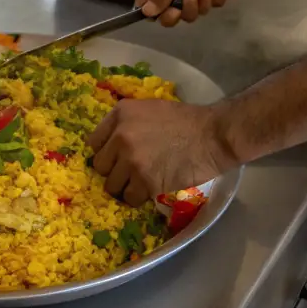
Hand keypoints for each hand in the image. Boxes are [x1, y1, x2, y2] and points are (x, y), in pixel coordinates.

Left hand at [88, 98, 236, 204]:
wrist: (212, 135)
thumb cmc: (186, 121)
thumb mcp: (150, 109)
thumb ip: (128, 123)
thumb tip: (112, 143)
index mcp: (121, 113)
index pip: (94, 142)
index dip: (106, 153)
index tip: (116, 159)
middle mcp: (120, 135)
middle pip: (100, 166)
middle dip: (115, 171)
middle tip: (133, 172)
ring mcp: (131, 160)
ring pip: (112, 186)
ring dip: (126, 187)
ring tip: (143, 182)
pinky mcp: (144, 182)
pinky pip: (130, 198)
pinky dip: (140, 198)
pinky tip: (152, 189)